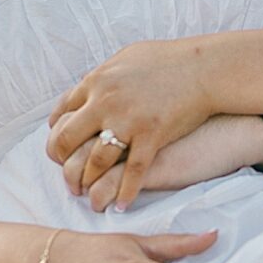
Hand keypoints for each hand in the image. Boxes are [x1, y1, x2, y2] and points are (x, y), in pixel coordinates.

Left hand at [45, 38, 215, 210]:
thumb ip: (104, 74)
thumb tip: (88, 82)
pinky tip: (121, 205)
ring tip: (88, 194)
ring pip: (95, 160)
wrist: (205, 68)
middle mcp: (106, 101)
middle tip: (67, 175)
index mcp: (97, 81)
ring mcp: (128, 121)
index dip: (58, 134)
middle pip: (68, 139)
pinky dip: (125, 192)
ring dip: (89, 180)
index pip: (62, 113)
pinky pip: (133, 172)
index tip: (60, 147)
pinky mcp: (152, 137)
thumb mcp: (127, 57)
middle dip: (62, 161)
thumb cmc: (170, 59)